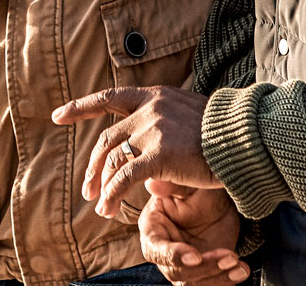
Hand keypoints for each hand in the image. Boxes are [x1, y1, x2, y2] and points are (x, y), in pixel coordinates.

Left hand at [51, 86, 218, 219]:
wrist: (247, 137)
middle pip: (107, 138)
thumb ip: (164, 131)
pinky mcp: (159, 153)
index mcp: (155, 96)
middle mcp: (149, 109)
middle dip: (92, 165)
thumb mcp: (189, 118)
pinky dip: (111, 194)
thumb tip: (146, 164)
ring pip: (113, 160)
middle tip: (86, 187)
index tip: (58, 116)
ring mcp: (152, 129)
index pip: (111, 98)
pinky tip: (105, 209)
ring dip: (101, 185)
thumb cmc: (225, 134)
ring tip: (97, 205)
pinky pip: (125, 177)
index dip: (82, 108)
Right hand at [140, 179, 250, 284]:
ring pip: (193, 284)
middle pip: (176, 272)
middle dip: (204, 267)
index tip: (196, 255)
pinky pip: (211, 285)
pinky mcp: (202, 274)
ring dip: (217, 277)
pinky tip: (241, 270)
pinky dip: (227, 281)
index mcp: (152, 229)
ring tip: (237, 264)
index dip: (174, 256)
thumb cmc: (196, 187)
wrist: (218, 198)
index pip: (156, 250)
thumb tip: (153, 184)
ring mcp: (183, 266)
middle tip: (229, 256)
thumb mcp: (186, 183)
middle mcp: (164, 252)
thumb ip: (170, 185)